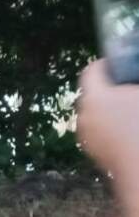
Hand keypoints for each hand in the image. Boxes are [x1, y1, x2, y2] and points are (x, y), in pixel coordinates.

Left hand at [78, 60, 138, 179]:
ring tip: (131, 109)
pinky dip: (111, 126)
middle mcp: (84, 115)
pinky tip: (129, 129)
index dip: (108, 63)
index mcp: (95, 97)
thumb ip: (135, 81)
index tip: (122, 63)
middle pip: (93, 92)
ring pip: (95, 114)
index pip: (92, 70)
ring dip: (110, 108)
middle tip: (130, 86)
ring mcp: (86, 136)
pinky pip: (99, 131)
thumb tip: (132, 86)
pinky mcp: (93, 152)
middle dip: (111, 88)